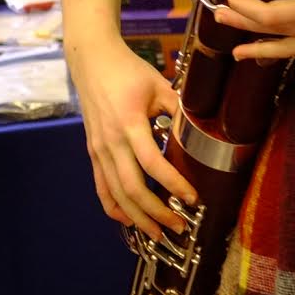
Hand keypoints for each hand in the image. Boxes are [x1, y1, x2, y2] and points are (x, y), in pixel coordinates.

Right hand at [63, 12, 192, 239]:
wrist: (92, 61)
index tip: (192, 198)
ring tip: (158, 233)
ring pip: (115, 194)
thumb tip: (201, 132)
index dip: (172, 184)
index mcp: (129, 123)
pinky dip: (114, 208)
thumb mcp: (159, 85)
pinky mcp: (93, 153)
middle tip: (179, 227)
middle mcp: (110, 142)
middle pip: (132, 188)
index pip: (151, 163)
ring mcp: (98, 149)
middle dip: (156, 212)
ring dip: (137, 217)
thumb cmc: (128, 71)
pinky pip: (101, 187)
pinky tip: (128, 221)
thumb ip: (178, 110)